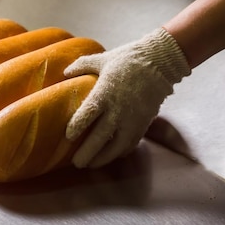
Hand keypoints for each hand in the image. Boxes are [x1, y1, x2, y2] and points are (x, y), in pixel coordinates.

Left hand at [63, 27, 190, 168]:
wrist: (160, 62)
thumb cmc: (128, 59)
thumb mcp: (102, 59)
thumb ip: (81, 66)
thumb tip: (65, 73)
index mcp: (104, 94)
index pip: (87, 115)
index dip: (76, 127)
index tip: (68, 137)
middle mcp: (118, 110)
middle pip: (100, 137)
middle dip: (87, 153)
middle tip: (76, 164)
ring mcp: (132, 119)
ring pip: (117, 146)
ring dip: (103, 158)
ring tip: (91, 164)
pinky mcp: (144, 123)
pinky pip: (131, 143)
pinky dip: (121, 151)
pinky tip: (112, 155)